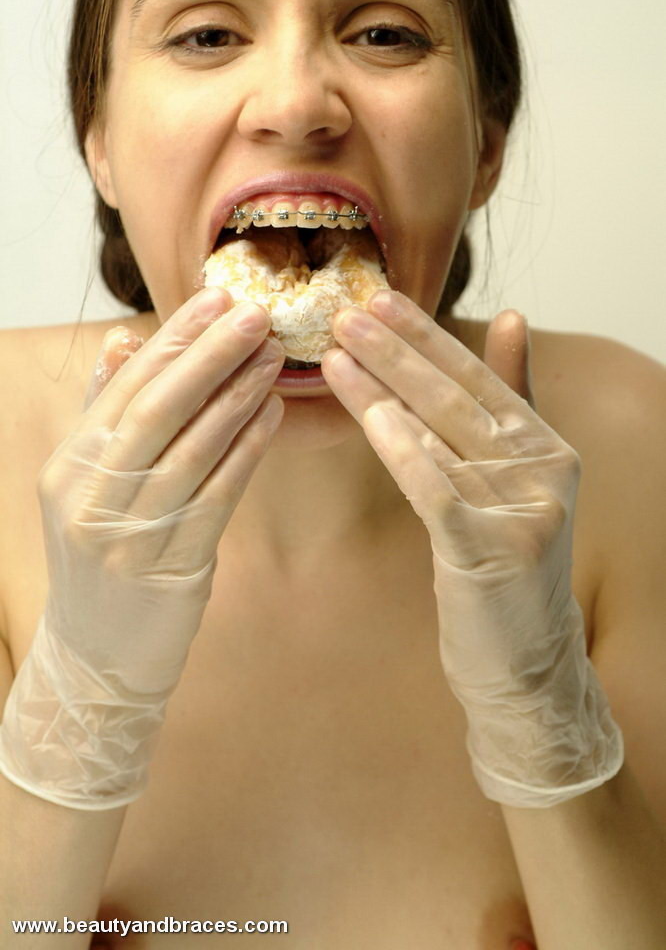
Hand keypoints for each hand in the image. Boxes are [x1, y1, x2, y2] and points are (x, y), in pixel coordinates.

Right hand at [0, 290, 284, 808]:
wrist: (96, 658)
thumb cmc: (102, 561)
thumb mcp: (87, 487)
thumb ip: (106, 414)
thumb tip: (127, 341)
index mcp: (70, 466)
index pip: (125, 386)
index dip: (175, 339)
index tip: (218, 298)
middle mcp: (91, 496)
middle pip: (158, 409)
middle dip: (210, 355)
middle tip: (257, 313)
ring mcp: (129, 535)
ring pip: (192, 449)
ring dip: (237, 396)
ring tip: (273, 356)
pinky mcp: (171, 567)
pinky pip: (217, 496)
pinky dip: (248, 451)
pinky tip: (275, 415)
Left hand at [321, 290, 622, 806]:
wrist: (525, 662)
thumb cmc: (505, 567)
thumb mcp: (516, 482)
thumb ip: (513, 401)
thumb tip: (514, 316)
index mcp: (547, 446)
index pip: (478, 377)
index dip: (426, 337)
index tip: (379, 299)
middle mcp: (545, 471)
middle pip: (457, 398)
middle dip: (397, 350)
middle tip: (345, 311)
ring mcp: (524, 510)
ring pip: (442, 435)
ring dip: (384, 389)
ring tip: (336, 352)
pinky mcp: (494, 551)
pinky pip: (438, 489)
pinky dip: (404, 449)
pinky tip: (369, 415)